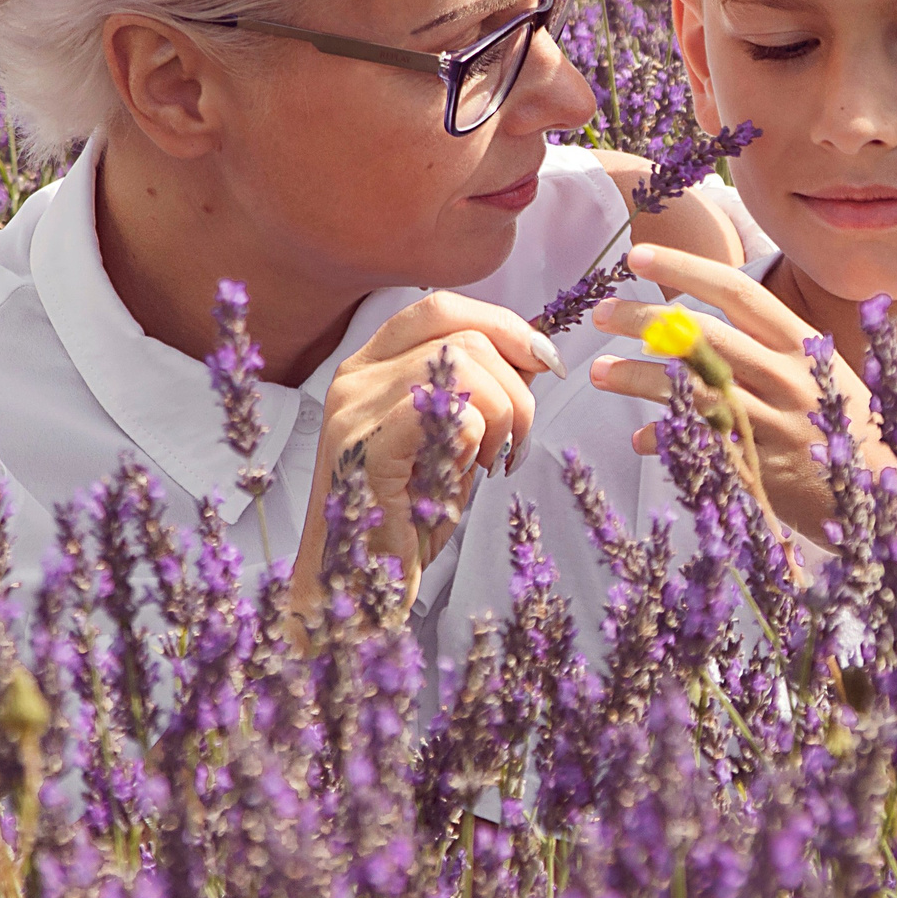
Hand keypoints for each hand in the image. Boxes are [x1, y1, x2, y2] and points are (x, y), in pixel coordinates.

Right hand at [292, 291, 561, 622]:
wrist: (357, 589)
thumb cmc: (407, 518)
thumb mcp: (450, 438)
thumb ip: (478, 391)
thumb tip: (533, 354)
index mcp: (370, 365)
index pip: (440, 307)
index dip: (502, 323)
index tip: (544, 362)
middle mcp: (354, 376)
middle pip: (463, 334)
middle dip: (516, 386)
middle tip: (517, 442)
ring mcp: (353, 409)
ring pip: (465, 367)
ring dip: (505, 415)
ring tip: (492, 461)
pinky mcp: (365, 449)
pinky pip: (450, 412)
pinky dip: (479, 440)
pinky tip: (469, 473)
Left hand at [585, 244, 896, 541]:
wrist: (892, 493)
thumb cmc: (846, 424)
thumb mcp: (821, 370)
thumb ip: (770, 343)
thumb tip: (701, 322)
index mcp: (802, 342)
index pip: (737, 291)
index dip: (685, 269)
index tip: (637, 255)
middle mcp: (789, 376)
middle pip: (703, 336)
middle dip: (644, 319)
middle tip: (601, 313)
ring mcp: (775, 424)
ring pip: (691, 390)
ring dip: (636, 377)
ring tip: (598, 370)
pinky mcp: (763, 470)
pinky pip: (700, 448)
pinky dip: (666, 441)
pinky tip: (641, 439)